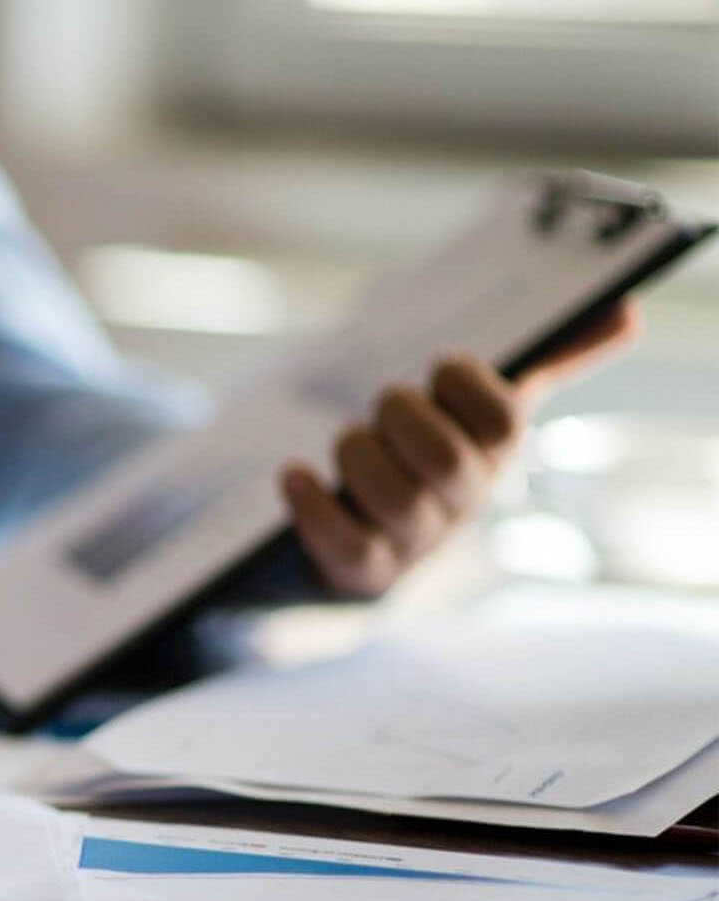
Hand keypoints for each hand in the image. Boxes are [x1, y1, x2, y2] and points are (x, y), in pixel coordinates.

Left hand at [281, 299, 641, 595]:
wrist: (371, 547)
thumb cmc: (429, 456)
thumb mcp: (480, 407)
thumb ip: (546, 359)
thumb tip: (625, 310)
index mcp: (493, 452)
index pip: (504, 421)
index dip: (468, 384)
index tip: (439, 365)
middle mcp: (462, 501)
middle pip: (449, 464)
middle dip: (404, 419)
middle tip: (383, 403)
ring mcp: (415, 541)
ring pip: (398, 505)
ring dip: (359, 458)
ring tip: (346, 440)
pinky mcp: (364, 572)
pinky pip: (347, 548)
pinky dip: (316, 508)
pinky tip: (294, 475)